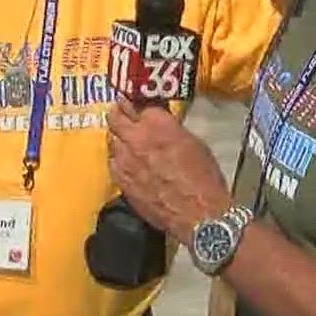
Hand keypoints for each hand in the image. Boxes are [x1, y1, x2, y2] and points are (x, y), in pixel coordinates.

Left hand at [106, 98, 231, 245]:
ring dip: (118, 134)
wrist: (198, 215)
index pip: (138, 102)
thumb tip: (161, 122)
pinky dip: (117, 156)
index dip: (138, 100)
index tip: (137, 100)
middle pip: (115, 115)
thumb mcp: (194, 142)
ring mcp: (124, 160)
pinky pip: (112, 161)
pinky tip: (124, 160)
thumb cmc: (204, 177)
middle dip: (119, 111)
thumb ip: (171, 128)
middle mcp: (135, 138)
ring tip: (124, 136)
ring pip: (111, 138)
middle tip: (122, 111)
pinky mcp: (121, 180)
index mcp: (157, 125)